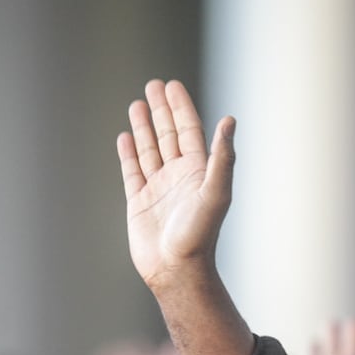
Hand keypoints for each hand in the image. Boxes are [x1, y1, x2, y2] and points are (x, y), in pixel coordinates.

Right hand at [118, 80, 235, 286]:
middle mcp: (178, 177)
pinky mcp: (139, 202)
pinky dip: (129, 153)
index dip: (180, 107)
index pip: (189, 130)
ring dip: (144, 127)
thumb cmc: (200, 234)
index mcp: (198, 172)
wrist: (176, 269)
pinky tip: (124, 137)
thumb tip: (229, 120)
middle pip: (169, 134)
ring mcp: (158, 188)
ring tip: (137, 104)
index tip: (172, 86)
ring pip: (149, 149)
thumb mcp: (216, 191)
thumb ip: (222, 156)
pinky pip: (132, 171)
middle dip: (161, 110)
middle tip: (153, 84)